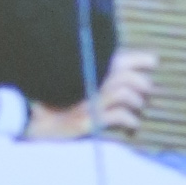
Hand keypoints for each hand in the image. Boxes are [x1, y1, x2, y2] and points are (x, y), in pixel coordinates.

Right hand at [27, 50, 158, 140]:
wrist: (33, 125)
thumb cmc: (54, 104)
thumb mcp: (73, 83)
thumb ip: (96, 74)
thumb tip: (128, 74)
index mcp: (83, 67)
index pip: (119, 57)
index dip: (140, 59)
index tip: (152, 63)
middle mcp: (86, 80)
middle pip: (127, 76)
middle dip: (143, 87)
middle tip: (145, 96)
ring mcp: (87, 100)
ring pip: (125, 93)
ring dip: (136, 104)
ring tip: (136, 111)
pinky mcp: (88, 120)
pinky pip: (120, 115)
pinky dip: (131, 121)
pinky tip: (130, 127)